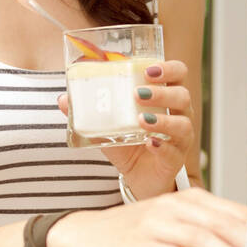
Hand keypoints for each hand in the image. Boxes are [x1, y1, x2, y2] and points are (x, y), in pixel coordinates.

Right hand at [46, 188, 246, 246]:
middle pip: (219, 224)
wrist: (84, 236)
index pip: (230, 212)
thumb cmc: (134, 232)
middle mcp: (173, 207)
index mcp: (188, 199)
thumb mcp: (173, 224)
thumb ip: (206, 231)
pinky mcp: (138, 245)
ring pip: (199, 239)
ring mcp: (154, 224)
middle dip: (246, 245)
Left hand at [57, 59, 194, 197]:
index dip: (169, 68)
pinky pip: (174, 151)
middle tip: (138, 93)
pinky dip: (162, 146)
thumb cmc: (129, 144)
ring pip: (183, 124)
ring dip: (163, 119)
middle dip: (162, 92)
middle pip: (183, 95)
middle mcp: (179, 115)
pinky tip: (150, 143)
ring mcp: (180, 139)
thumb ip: (90, 112)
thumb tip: (63, 98)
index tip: (148, 69)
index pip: (178, 75)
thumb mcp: (108, 126)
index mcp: (165, 98)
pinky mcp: (175, 160)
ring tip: (141, 119)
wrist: (138, 178)